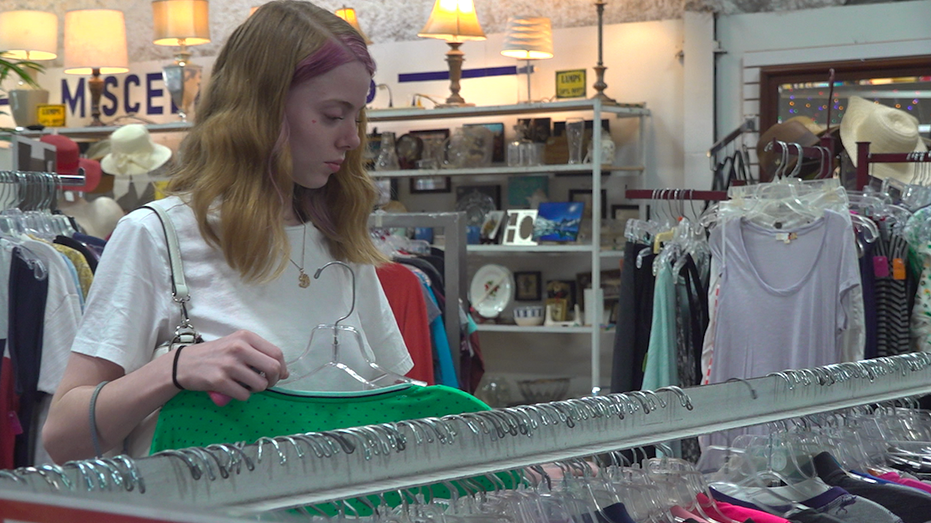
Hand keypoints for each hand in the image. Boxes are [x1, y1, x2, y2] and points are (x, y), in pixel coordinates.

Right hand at [173, 330, 288, 401]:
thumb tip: (284, 372)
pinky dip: (243, 396)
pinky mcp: (219, 381)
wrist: (183, 363)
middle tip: (266, 383)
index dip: (282, 367)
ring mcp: (229, 365)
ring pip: (260, 385)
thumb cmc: (215, 354)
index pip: (277, 353)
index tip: (278, 375)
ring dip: (257, 390)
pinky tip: (235, 390)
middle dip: (274, 380)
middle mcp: (239, 348)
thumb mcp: (237, 344)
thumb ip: (259, 353)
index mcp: (245, 337)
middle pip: (273, 368)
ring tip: (247, 385)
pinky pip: (244, 395)